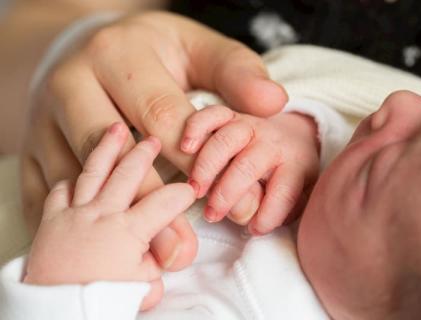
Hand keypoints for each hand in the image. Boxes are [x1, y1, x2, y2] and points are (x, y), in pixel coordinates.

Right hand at [21, 11, 286, 270]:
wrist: (88, 47)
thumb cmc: (151, 53)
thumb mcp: (195, 47)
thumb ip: (236, 73)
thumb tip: (273, 102)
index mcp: (117, 54)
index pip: (158, 112)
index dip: (192, 159)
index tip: (225, 199)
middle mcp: (71, 83)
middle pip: (108, 148)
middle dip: (148, 200)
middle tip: (183, 247)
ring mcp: (43, 120)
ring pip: (72, 177)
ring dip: (111, 222)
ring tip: (151, 257)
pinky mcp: (30, 149)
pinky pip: (43, 192)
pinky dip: (74, 225)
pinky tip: (105, 249)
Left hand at [24, 122, 195, 310]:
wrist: (53, 310)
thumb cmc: (98, 300)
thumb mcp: (140, 289)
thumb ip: (158, 266)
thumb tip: (168, 257)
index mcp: (129, 230)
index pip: (166, 203)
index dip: (183, 194)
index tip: (192, 190)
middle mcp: (103, 213)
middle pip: (129, 173)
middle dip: (145, 153)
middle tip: (154, 140)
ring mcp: (76, 212)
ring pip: (95, 170)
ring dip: (108, 148)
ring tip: (117, 129)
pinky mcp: (53, 219)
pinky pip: (60, 190)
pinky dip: (69, 180)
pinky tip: (77, 174)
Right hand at [181, 105, 319, 233]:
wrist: (292, 137)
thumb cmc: (289, 177)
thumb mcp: (297, 197)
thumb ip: (280, 210)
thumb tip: (253, 221)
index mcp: (295, 165)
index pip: (284, 191)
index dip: (268, 214)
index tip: (255, 229)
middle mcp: (272, 143)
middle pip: (248, 165)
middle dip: (227, 193)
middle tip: (212, 214)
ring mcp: (250, 126)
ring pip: (226, 140)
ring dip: (206, 166)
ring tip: (195, 190)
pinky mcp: (231, 116)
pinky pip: (212, 115)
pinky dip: (196, 128)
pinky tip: (186, 148)